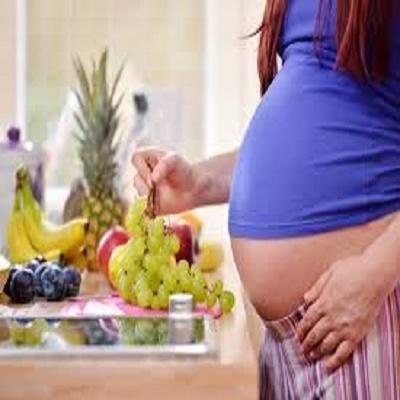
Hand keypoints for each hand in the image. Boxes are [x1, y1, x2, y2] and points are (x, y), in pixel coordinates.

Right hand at [132, 147, 200, 214]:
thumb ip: (164, 165)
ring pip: (137, 193)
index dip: (141, 167)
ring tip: (155, 199)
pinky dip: (146, 209)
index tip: (153, 176)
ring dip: (145, 197)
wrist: (196, 189)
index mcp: (149, 159)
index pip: (136, 158)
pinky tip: (154, 209)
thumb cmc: (185, 171)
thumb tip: (153, 179)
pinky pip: (142, 208)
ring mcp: (147, 189)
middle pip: (135, 178)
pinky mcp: (150, 204)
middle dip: (143, 185)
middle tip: (153, 189)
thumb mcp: (176, 160)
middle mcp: (145, 174)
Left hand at [296, 255, 385, 372]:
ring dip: (316, 352)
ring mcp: (344, 326)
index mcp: (322, 301)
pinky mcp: (358, 332)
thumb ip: (316, 288)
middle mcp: (331, 316)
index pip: (306, 321)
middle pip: (313, 334)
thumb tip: (305, 300)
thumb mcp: (329, 273)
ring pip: (326, 344)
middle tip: (302, 349)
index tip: (297, 336)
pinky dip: (335, 360)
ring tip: (311, 356)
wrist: (375, 275)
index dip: (300, 331)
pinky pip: (344, 351)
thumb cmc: (352, 270)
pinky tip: (328, 366)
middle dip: (305, 344)